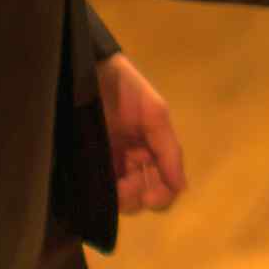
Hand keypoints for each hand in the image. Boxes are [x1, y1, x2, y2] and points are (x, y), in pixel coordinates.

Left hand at [97, 54, 187, 213]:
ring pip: (123, 198)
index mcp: (152, 150)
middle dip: (140, 196)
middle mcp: (133, 161)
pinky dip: (105, 195)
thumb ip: (169, 148)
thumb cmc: (125, 88)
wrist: (88, 70)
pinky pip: (100, 190)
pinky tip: (101, 187)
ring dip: (124, 198)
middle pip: (144, 196)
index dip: (161, 195)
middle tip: (126, 186)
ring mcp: (109, 165)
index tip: (150, 197)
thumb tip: (182, 188)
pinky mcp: (86, 165)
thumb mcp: (154, 113)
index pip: (165, 185)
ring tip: (114, 187)